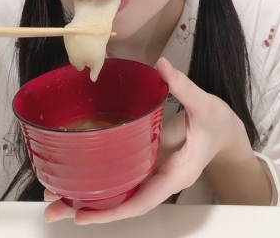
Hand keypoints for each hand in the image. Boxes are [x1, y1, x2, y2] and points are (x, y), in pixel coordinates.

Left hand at [44, 57, 248, 223]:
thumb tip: (162, 66)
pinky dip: (100, 179)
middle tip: (52, 208)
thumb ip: (183, 86)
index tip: (84, 214)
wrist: (226, 132)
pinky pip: (123, 176)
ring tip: (54, 198)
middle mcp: (162, 179)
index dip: (113, 210)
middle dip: (89, 209)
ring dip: (88, 196)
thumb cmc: (219, 123)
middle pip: (124, 202)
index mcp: (177, 172)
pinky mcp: (148, 162)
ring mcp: (153, 172)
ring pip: (120, 192)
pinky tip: (77, 174)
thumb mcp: (205, 104)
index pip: (144, 199)